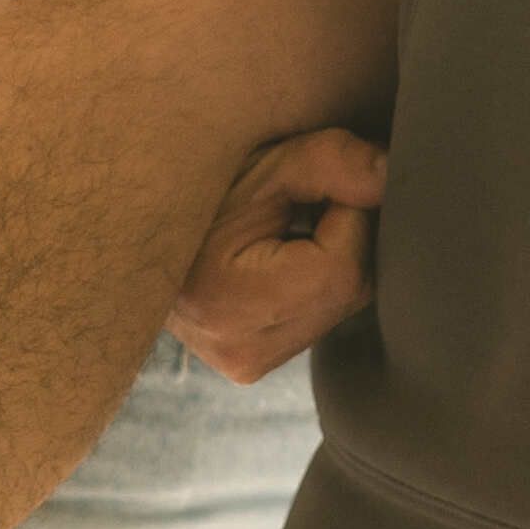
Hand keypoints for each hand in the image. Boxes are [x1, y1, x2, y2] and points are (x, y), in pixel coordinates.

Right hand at [170, 127, 387, 383]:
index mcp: (232, 304)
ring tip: (287, 229)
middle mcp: (243, 351)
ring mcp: (248, 365)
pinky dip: (317, 282)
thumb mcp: (262, 164)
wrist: (138, 233)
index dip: (348, 214)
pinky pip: (318, 318)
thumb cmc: (197, 190)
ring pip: (341, 307)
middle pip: (348, 291)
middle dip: (346, 236)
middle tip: (305, 201)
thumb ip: (330, 163)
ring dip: (336, 259)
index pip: (342, 267)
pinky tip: (283, 257)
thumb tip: (391, 177)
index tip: (320, 185)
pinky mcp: (254, 365)